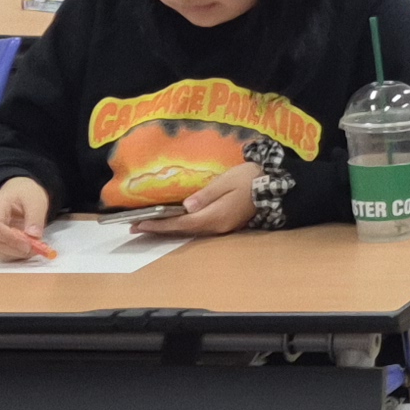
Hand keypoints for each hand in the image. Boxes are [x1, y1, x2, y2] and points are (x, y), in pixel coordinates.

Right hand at [0, 177, 54, 261]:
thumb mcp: (35, 199)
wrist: (17, 194)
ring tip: (36, 246)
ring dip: (19, 253)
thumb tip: (34, 235)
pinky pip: (3, 254)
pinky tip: (29, 248)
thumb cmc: (24, 194)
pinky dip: (17, 254)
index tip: (29, 245)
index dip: (10, 239)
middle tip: (38, 249)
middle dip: (18, 249)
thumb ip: (35, 216)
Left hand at [128, 164, 261, 240]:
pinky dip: (181, 226)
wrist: (274, 185)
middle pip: (183, 231)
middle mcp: (216, 226)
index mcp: (215, 216)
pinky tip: (173, 222)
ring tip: (149, 226)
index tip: (139, 224)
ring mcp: (221, 227)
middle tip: (135, 227)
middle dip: (159, 229)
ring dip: (169, 229)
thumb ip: (206, 194)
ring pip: (190, 231)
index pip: (181, 223)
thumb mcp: (226, 181)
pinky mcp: (225, 223)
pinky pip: (198, 227)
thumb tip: (186, 206)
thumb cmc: (250, 178)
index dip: (159, 225)